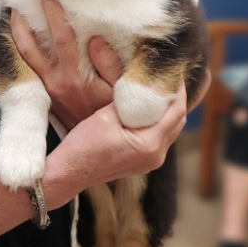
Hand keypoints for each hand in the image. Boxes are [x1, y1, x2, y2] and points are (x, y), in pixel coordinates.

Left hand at [10, 0, 121, 127]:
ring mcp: (49, 89)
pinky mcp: (48, 95)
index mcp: (74, 77)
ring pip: (27, 57)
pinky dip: (26, 51)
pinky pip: (31, 69)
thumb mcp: (121, 92)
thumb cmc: (116, 117)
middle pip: (33, 46)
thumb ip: (110, 65)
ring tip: (16, 14)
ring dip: (20, 35)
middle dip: (28, 21)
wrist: (100, 148)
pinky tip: (25, 38)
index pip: (62, 40)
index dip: (55, 16)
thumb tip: (96, 40)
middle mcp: (56, 82)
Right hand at [45, 85, 187, 206]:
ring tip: (158, 93)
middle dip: (175, 100)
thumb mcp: (106, 116)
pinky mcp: (143, 163)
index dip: (178, 91)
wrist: (69, 172)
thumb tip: (142, 84)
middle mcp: (156, 156)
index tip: (175, 74)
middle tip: (167, 80)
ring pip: (170, 132)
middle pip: (178, 122)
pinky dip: (158, 124)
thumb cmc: (83, 145)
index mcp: (149, 144)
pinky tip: (147, 111)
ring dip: (167, 112)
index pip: (177, 112)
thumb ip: (129, 101)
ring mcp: (150, 162)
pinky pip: (159, 140)